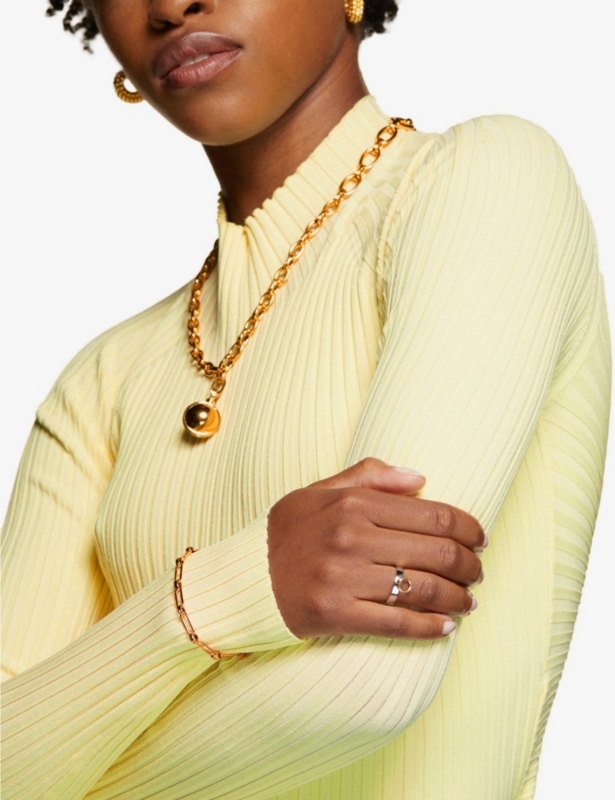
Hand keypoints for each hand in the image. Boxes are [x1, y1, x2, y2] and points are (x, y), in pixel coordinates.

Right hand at [268, 458, 485, 640]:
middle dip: (471, 565)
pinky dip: (431, 626)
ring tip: (469, 601)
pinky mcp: (335, 614)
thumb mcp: (320, 490)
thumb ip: (369, 475)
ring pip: (425, 589)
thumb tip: (420, 478)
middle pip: (438, 552)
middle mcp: (350, 537)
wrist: (244, 577)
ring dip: (459, 598)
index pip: (434, 514)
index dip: (469, 528)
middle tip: (478, 572)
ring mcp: (342, 577)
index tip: (480, 538)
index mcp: (352, 503)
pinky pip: (398, 623)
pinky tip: (447, 626)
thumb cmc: (287, 532)